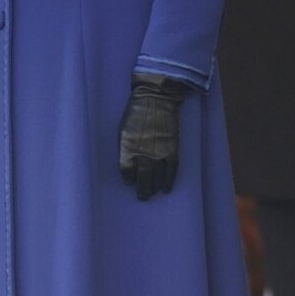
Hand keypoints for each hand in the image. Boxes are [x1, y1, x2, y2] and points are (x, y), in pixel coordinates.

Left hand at [118, 72, 187, 200]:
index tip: (129, 181)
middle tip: (142, 196)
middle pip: (142, 177)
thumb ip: (124, 148)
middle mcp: (143, 152)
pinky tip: (166, 188)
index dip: (128, 178)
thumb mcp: (122, 130)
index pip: (126, 171)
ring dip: (154, 187)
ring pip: (157, 177)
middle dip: (142, 189)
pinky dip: (169, 181)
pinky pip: (171, 170)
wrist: (156, 99)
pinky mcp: (172, 149)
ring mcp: (159, 152)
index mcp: (127, 147)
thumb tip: (128, 165)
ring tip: (152, 193)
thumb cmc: (135, 113)